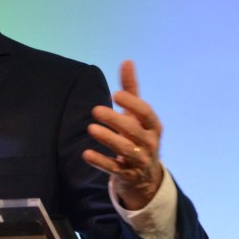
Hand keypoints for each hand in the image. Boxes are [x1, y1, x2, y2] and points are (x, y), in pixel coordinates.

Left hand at [83, 61, 164, 209]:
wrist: (145, 177)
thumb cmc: (138, 136)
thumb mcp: (136, 115)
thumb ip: (131, 90)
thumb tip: (127, 61)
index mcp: (152, 126)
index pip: (146, 113)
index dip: (133, 103)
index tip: (116, 94)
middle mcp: (149, 143)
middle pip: (134, 131)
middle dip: (116, 120)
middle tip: (95, 110)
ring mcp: (139, 160)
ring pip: (125, 150)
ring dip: (108, 138)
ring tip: (90, 128)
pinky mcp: (126, 175)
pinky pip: (114, 169)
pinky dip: (100, 161)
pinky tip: (85, 154)